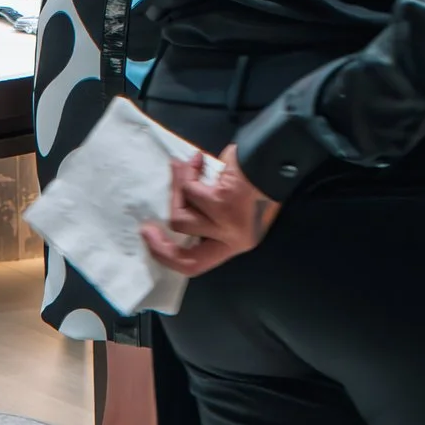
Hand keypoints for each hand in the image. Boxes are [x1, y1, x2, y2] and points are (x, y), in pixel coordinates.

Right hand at [141, 148, 278, 278]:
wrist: (278, 159)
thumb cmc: (258, 180)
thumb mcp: (235, 209)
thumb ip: (209, 217)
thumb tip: (177, 214)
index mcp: (235, 244)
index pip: (197, 265)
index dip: (169, 258)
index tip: (153, 244)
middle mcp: (233, 240)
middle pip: (185, 255)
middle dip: (160, 245)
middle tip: (147, 229)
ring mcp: (227, 225)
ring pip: (182, 219)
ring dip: (178, 190)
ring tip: (184, 169)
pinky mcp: (222, 204)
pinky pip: (190, 192)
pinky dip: (187, 173)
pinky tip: (195, 161)